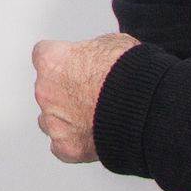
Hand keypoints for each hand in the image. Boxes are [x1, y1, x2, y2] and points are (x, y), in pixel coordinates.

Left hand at [30, 33, 139, 163]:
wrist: (146, 106)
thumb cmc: (131, 74)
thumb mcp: (112, 44)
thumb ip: (93, 52)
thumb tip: (98, 58)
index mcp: (52, 61)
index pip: (44, 57)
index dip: (63, 63)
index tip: (73, 67)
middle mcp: (45, 90)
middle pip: (47, 90)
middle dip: (65, 92)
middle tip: (91, 94)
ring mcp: (54, 121)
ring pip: (50, 120)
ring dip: (65, 119)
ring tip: (93, 117)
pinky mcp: (66, 146)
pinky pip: (61, 147)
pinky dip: (74, 143)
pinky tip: (92, 137)